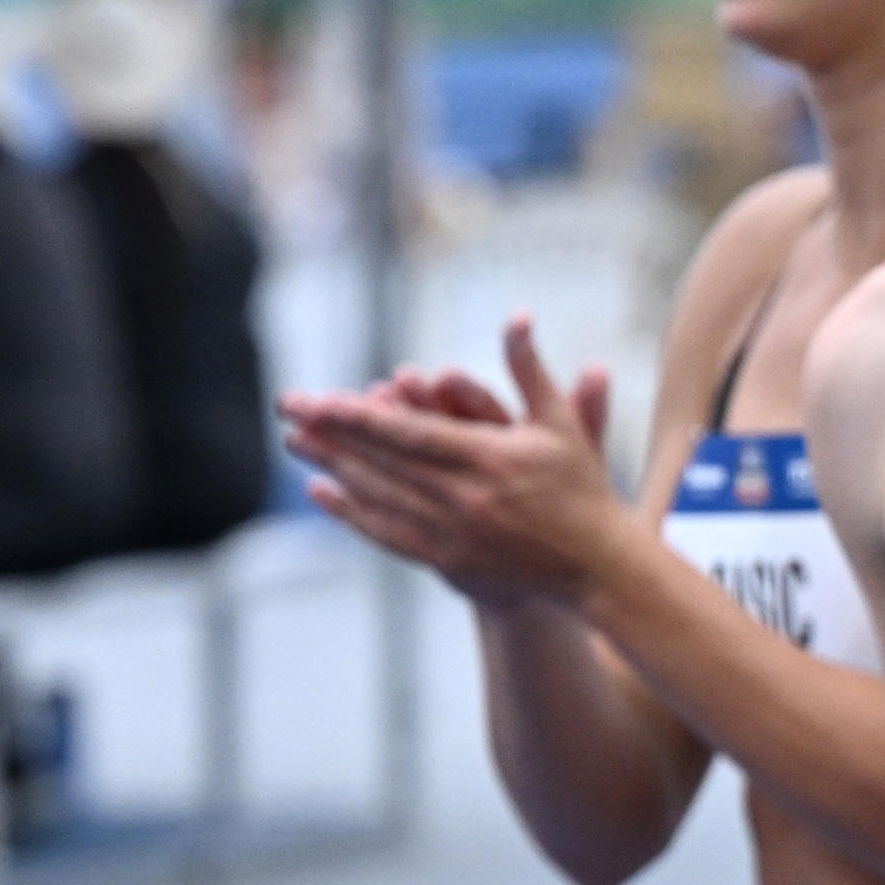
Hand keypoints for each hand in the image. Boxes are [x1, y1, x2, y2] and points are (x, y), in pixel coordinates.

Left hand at [277, 317, 628, 608]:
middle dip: (329, 433)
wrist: (597, 569)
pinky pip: (387, 533)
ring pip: (377, 495)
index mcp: (489, 458)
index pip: (407, 433)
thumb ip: (529, 369)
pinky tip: (322, 491)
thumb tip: (517, 315)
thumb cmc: (581, 488)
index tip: (315, 399)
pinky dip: (351, 512)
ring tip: (293, 441)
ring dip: (331, 466)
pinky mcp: (445, 560)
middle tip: (286, 409)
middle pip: (380, 461)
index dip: (355, 416)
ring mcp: (451, 533)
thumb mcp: (560, 423)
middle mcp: (464, 497)